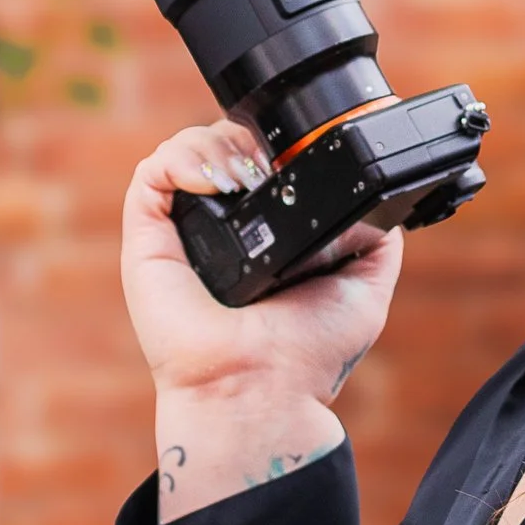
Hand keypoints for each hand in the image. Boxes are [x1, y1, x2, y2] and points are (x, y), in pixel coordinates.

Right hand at [122, 121, 403, 516]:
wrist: (264, 387)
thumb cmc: (308, 352)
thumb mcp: (364, 285)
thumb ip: (375, 239)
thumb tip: (378, 199)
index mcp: (258, 235)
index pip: (254, 160)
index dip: (270, 143)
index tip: (292, 155)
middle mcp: (215, 230)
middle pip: (219, 143)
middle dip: (246, 136)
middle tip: (270, 165)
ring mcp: (178, 233)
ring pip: (185, 148)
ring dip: (220, 144)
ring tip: (246, 177)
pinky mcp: (146, 241)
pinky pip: (151, 173)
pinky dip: (183, 159)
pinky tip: (218, 182)